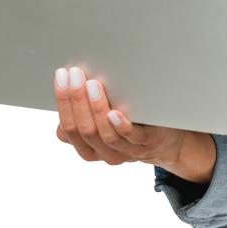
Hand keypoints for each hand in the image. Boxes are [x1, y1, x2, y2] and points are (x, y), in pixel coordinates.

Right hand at [54, 66, 185, 166]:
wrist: (164, 141)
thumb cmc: (129, 124)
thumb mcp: (102, 122)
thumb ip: (84, 114)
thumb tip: (63, 92)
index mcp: (88, 149)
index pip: (68, 129)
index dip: (63, 102)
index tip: (62, 76)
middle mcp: (104, 153)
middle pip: (84, 130)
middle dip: (76, 100)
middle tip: (76, 74)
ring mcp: (126, 150)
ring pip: (104, 134)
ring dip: (96, 108)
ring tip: (93, 84)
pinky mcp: (146, 142)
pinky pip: (131, 137)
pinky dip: (121, 126)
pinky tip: (115, 112)